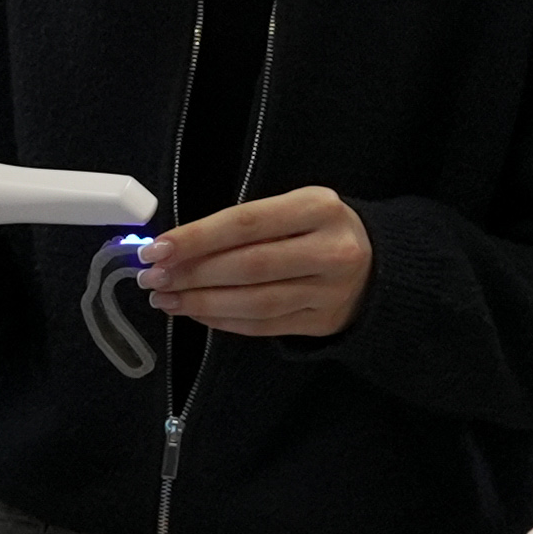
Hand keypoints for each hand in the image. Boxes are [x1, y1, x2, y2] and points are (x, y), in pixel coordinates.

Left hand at [142, 185, 370, 336]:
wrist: (378, 265)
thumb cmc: (320, 229)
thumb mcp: (295, 208)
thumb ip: (247, 223)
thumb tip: (179, 245)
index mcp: (319, 208)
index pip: (247, 223)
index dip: (197, 237)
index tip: (158, 248)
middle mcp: (330, 250)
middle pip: (249, 266)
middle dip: (193, 274)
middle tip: (154, 278)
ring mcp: (329, 292)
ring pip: (254, 302)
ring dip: (201, 302)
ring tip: (166, 299)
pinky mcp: (321, 323)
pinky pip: (263, 325)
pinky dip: (223, 320)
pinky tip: (196, 312)